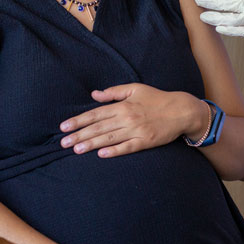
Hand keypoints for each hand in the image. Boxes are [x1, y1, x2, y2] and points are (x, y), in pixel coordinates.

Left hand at [59, 83, 203, 156]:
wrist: (181, 110)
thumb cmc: (157, 98)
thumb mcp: (135, 89)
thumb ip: (113, 92)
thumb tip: (94, 94)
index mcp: (123, 105)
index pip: (95, 114)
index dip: (78, 121)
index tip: (64, 127)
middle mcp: (127, 118)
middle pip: (98, 128)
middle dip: (79, 135)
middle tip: (62, 143)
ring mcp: (136, 131)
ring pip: (109, 138)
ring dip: (91, 144)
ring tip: (75, 150)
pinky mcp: (145, 142)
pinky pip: (127, 148)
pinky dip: (114, 151)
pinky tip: (101, 154)